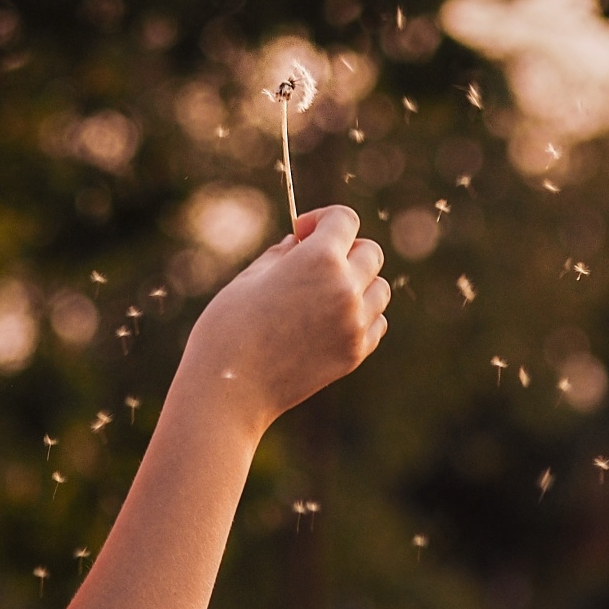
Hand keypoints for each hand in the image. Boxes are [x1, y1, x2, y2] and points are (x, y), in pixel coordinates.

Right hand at [178, 205, 389, 436]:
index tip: (301, 233)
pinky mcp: (355, 353)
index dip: (322, 219)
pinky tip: (329, 320)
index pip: (345, 219)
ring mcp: (355, 323)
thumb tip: (299, 242)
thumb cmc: (229, 327)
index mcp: (319, 259)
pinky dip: (361, 314)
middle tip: (312, 263)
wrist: (230, 389)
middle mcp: (346, 288)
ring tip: (321, 294)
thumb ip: (283, 254)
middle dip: (345, 249)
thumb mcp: (251, 277)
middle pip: (370, 252)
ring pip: (379, 288)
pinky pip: (376, 322)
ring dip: (358, 282)